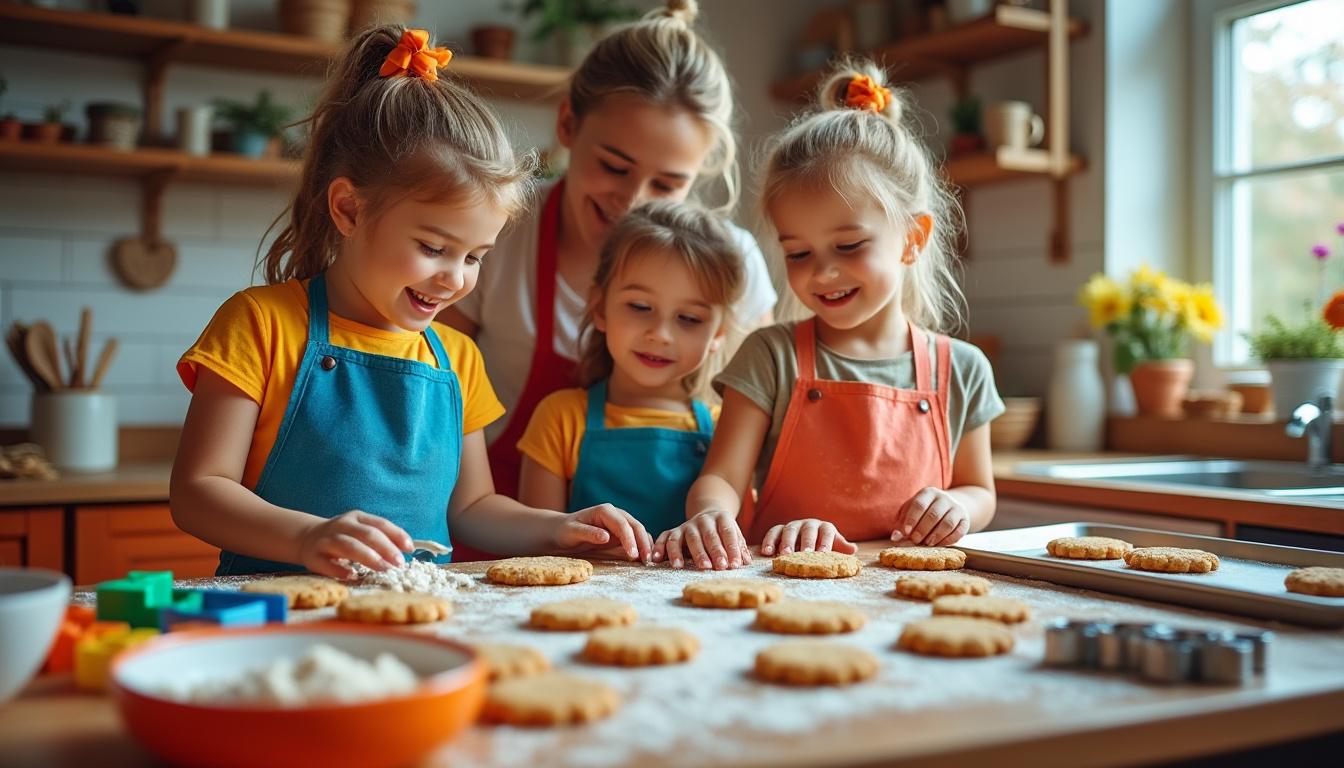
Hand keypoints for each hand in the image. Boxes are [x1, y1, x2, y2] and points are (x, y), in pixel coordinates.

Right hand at [297, 510, 412, 578]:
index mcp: (356, 517)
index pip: (380, 524)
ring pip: (348, 545)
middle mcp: (341, 525)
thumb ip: (380, 538)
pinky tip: (352, 576)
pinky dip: (339, 570)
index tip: (409, 549)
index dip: (396, 535)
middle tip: (399, 562)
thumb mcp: (359, 530)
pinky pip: (326, 564)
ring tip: (383, 568)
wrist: (305, 537)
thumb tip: (405, 552)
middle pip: (366, 534)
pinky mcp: (312, 556)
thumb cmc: (342, 537)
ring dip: (368, 557)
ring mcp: (326, 540)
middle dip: (385, 548)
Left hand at [553, 503, 652, 562]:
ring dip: (646, 545)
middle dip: (643, 542)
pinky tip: (645, 558)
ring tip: (649, 561)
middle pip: (635, 526)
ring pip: (639, 531)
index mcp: (605, 511)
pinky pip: (636, 538)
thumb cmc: (566, 531)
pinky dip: (643, 546)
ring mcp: (621, 523)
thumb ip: (588, 533)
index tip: (633, 554)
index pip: (622, 524)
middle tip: (646, 560)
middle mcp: (616, 514)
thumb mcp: (572, 532)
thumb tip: (606, 537)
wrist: (563, 531)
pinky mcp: (622, 533)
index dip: (629, 539)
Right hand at [651, 509, 750, 569]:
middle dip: (711, 552)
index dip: (732, 549)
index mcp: (721, 518)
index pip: (728, 533)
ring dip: (683, 552)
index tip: (734, 564)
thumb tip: (747, 561)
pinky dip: (659, 547)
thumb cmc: (723, 531)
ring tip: (682, 567)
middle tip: (715, 568)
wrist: (707, 515)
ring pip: (685, 538)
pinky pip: (664, 538)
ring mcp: (687, 525)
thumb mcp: (734, 534)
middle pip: (707, 536)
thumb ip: (739, 547)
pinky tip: (657, 559)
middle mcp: (703, 520)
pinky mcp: (673, 530)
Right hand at [760, 518, 856, 556]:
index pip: (827, 532)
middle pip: (807, 530)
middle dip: (806, 542)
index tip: (823, 553)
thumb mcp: (834, 546)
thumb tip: (853, 549)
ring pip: (789, 530)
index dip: (825, 542)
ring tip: (784, 555)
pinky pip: (773, 532)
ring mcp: (793, 525)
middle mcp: (808, 524)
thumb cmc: (823, 545)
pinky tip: (766, 553)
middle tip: (804, 554)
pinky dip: (768, 541)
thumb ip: (841, 547)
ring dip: (786, 542)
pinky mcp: (779, 529)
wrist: (808, 540)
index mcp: (824, 527)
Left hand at [892, 487, 968, 545]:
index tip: (906, 532)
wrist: (948, 508)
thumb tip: (896, 537)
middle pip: (933, 514)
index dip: (912, 519)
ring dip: (936, 535)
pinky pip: (959, 531)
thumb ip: (902, 524)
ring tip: (928, 543)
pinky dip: (949, 540)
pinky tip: (939, 544)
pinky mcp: (965, 519)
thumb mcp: (910, 513)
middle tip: (915, 540)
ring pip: (947, 523)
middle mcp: (944, 498)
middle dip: (923, 529)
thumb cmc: (923, 512)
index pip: (919, 505)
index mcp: (928, 493)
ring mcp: (956, 508)